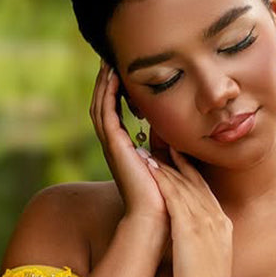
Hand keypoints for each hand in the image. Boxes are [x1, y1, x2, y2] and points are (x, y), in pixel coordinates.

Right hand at [90, 60, 167, 234]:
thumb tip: (175, 135)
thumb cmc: (164, 198)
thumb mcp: (166, 165)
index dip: (114, 91)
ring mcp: (111, 146)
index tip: (120, 71)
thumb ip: (165, 148)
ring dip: (104, 83)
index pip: (113, 112)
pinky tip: (114, 78)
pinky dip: (108, 95)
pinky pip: (106, 114)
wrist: (155, 217)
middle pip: (102, 105)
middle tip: (109, 59)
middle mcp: (114, 146)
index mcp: (123, 149)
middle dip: (106, 82)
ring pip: (100, 105)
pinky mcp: (114, 146)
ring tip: (109, 62)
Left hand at [143, 145, 236, 276]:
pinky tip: (149, 168)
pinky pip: (175, 196)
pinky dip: (163, 179)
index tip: (178, 156)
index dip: (191, 171)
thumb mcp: (211, 261)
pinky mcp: (190, 230)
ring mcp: (205, 222)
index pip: (205, 190)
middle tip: (161, 141)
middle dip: (178, 160)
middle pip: (195, 180)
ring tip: (148, 149)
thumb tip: (192, 242)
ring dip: (165, 165)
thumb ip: (204, 245)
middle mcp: (215, 218)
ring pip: (183, 184)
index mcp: (222, 224)